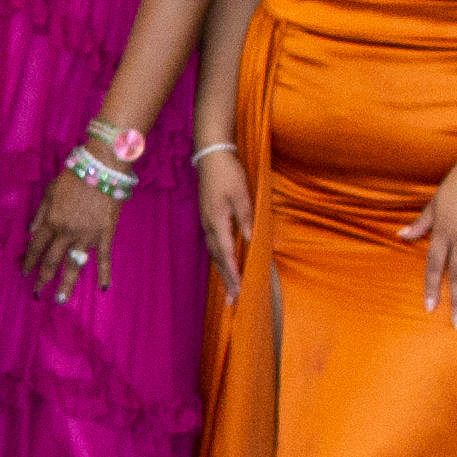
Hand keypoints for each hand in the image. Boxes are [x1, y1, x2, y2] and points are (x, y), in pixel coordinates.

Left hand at [24, 168, 121, 301]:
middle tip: (37, 294)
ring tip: (61, 299)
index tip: (25, 272)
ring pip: (75, 265)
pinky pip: (105, 258)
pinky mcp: (106, 235)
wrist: (103, 168)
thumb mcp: (50, 191)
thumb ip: (41, 213)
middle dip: (43, 278)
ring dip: (67, 284)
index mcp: (52, 221)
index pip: (37, 247)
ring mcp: (87, 236)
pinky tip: (103, 288)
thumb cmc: (74, 176)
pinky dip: (105, 274)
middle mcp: (67, 232)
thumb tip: (31, 232)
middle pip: (52, 261)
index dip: (29, 261)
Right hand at [196, 145, 254, 297]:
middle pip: (218, 258)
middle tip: (233, 300)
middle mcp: (209, 225)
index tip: (240, 288)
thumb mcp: (241, 194)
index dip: (234, 271)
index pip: (226, 252)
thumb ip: (245, 218)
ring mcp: (206, 222)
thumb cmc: (228, 173)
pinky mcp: (208, 218)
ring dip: (222, 272)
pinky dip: (219, 259)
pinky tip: (224, 265)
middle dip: (227, 279)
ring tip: (229, 289)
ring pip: (214, 253)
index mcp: (217, 220)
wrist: (210, 156)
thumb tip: (249, 240)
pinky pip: (213, 245)